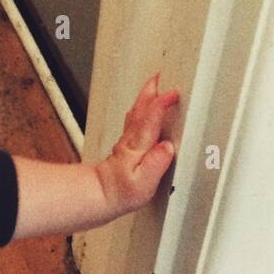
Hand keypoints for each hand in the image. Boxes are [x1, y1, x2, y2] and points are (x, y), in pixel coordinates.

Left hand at [95, 74, 179, 219]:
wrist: (100, 197)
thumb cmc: (121, 193)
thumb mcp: (142, 185)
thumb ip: (156, 164)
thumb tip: (167, 148)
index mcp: (138, 147)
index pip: (150, 119)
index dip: (161, 104)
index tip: (172, 94)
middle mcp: (132, 140)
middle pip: (141, 109)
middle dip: (151, 90)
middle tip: (162, 76)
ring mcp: (127, 140)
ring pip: (137, 111)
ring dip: (146, 96)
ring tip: (155, 84)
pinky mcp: (125, 145)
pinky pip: (134, 119)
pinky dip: (141, 108)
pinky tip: (144, 107)